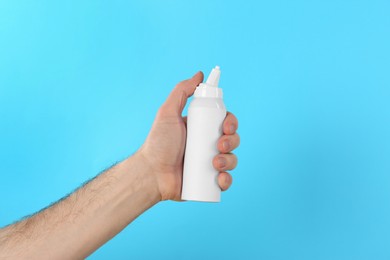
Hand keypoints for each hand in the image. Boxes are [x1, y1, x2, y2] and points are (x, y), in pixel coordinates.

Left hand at [139, 71, 239, 200]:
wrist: (151, 173)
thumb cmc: (158, 143)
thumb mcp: (168, 113)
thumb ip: (181, 91)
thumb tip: (199, 74)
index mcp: (201, 128)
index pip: (224, 122)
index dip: (231, 123)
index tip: (226, 126)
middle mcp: (207, 145)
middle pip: (232, 139)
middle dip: (232, 141)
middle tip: (219, 145)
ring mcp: (209, 164)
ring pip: (232, 159)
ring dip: (230, 160)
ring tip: (215, 164)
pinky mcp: (208, 182)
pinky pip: (226, 180)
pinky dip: (227, 180)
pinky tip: (220, 179)